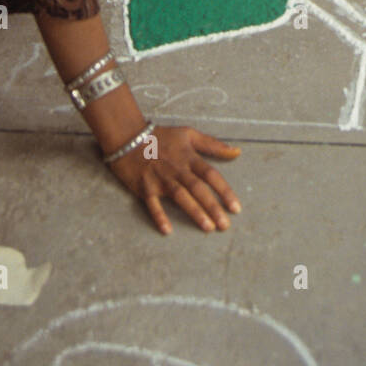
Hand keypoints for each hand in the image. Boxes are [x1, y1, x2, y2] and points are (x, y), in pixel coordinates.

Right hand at [107, 124, 241, 233]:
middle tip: (225, 225)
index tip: (236, 208)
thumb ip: (213, 144)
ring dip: (194, 212)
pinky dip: (159, 216)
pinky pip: (152, 204)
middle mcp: (177, 169)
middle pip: (198, 189)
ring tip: (207, 227)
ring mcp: (160, 179)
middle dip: (213, 207)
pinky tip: (167, 231)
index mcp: (189, 157)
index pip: (211, 175)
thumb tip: (237, 152)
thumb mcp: (189, 134)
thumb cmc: (161, 136)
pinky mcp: (144, 187)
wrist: (128, 136)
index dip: (224, 191)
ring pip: (180, 196)